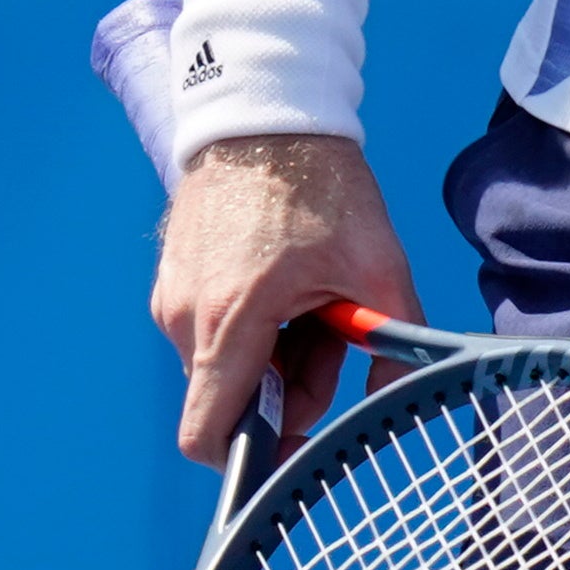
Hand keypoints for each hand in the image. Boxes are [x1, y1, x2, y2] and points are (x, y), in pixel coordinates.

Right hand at [149, 132, 421, 464]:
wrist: (268, 111)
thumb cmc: (322, 186)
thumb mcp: (378, 264)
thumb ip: (391, 340)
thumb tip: (397, 399)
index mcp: (225, 322)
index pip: (209, 435)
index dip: (252, 459)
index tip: (301, 447)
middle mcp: (183, 319)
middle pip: (233, 398)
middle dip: (289, 387)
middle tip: (334, 336)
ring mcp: (172, 298)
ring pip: (229, 363)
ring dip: (277, 352)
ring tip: (316, 296)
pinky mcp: (175, 279)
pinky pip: (215, 330)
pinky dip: (257, 325)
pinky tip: (290, 282)